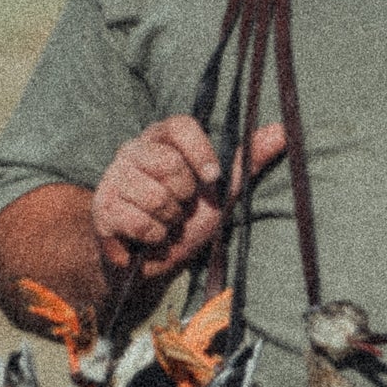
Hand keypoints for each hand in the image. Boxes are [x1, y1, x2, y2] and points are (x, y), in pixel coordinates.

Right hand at [92, 114, 287, 283]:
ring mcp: (113, 179)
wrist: (152, 260)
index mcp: (160, 138)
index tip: (211, 178)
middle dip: (186, 198)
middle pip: (170, 166)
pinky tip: (150, 237)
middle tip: (181, 208)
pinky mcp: (102, 209)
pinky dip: (155, 238)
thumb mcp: (221, 190)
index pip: (180, 126)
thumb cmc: (187, 218)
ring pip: (156, 198)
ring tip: (165, 223)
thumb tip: (284, 131)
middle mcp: (132, 150)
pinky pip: (140, 223)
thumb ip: (247, 160)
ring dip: (170, 222)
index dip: (200, 152)